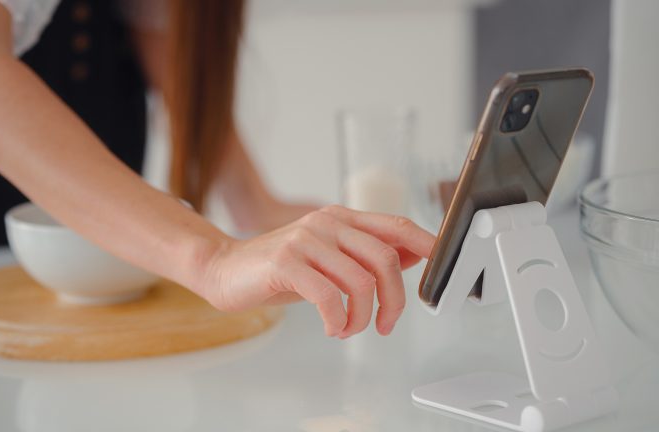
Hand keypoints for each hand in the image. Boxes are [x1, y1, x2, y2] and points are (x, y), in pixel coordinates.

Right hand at [198, 206, 434, 337]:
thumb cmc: (278, 268)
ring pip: (361, 281)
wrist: (225, 268)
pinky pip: (329, 297)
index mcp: (340, 219)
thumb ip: (364, 254)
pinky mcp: (286, 262)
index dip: (425, 243)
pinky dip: (338, 321)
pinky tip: (332, 328)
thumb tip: (411, 256)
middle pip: (385, 258)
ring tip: (349, 328)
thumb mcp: (328, 257)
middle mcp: (326, 223)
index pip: (395, 225)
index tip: (444, 263)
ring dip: (363, 317)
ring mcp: (306, 241)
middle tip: (386, 323)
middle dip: (394, 300)